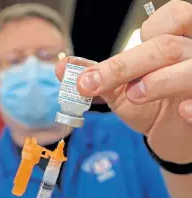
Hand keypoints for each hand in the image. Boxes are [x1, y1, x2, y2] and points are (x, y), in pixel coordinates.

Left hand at [56, 0, 191, 163]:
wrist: (168, 133)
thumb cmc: (149, 104)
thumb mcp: (120, 88)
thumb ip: (97, 75)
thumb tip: (63, 66)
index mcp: (177, 41)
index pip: (171, 18)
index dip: (148, 31)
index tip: (123, 57)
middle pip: (166, 47)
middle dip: (124, 66)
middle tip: (93, 84)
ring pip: (189, 69)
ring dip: (158, 80)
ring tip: (134, 94)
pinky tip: (181, 111)